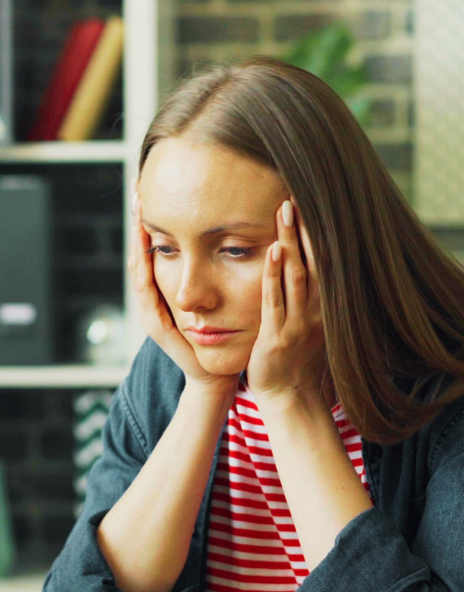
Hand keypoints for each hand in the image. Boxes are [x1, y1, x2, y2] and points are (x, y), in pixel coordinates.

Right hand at [128, 180, 238, 397]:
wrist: (214, 374)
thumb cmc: (220, 336)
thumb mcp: (215, 297)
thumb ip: (215, 272)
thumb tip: (229, 236)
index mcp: (165, 291)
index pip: (153, 249)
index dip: (150, 222)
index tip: (150, 190)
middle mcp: (152, 299)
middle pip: (139, 252)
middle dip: (137, 222)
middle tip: (137, 191)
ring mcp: (150, 311)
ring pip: (138, 268)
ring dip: (136, 239)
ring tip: (138, 211)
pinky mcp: (155, 323)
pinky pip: (145, 289)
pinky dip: (144, 266)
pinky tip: (145, 247)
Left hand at [246, 198, 330, 410]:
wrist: (289, 397)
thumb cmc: (290, 358)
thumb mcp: (302, 321)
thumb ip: (301, 294)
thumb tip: (292, 261)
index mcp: (321, 305)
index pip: (320, 260)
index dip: (313, 232)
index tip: (305, 202)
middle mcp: (316, 311)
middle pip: (312, 261)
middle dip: (303, 228)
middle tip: (294, 194)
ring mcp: (299, 323)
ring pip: (297, 276)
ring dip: (290, 243)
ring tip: (284, 212)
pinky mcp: (278, 336)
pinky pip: (275, 302)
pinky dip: (274, 276)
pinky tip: (270, 253)